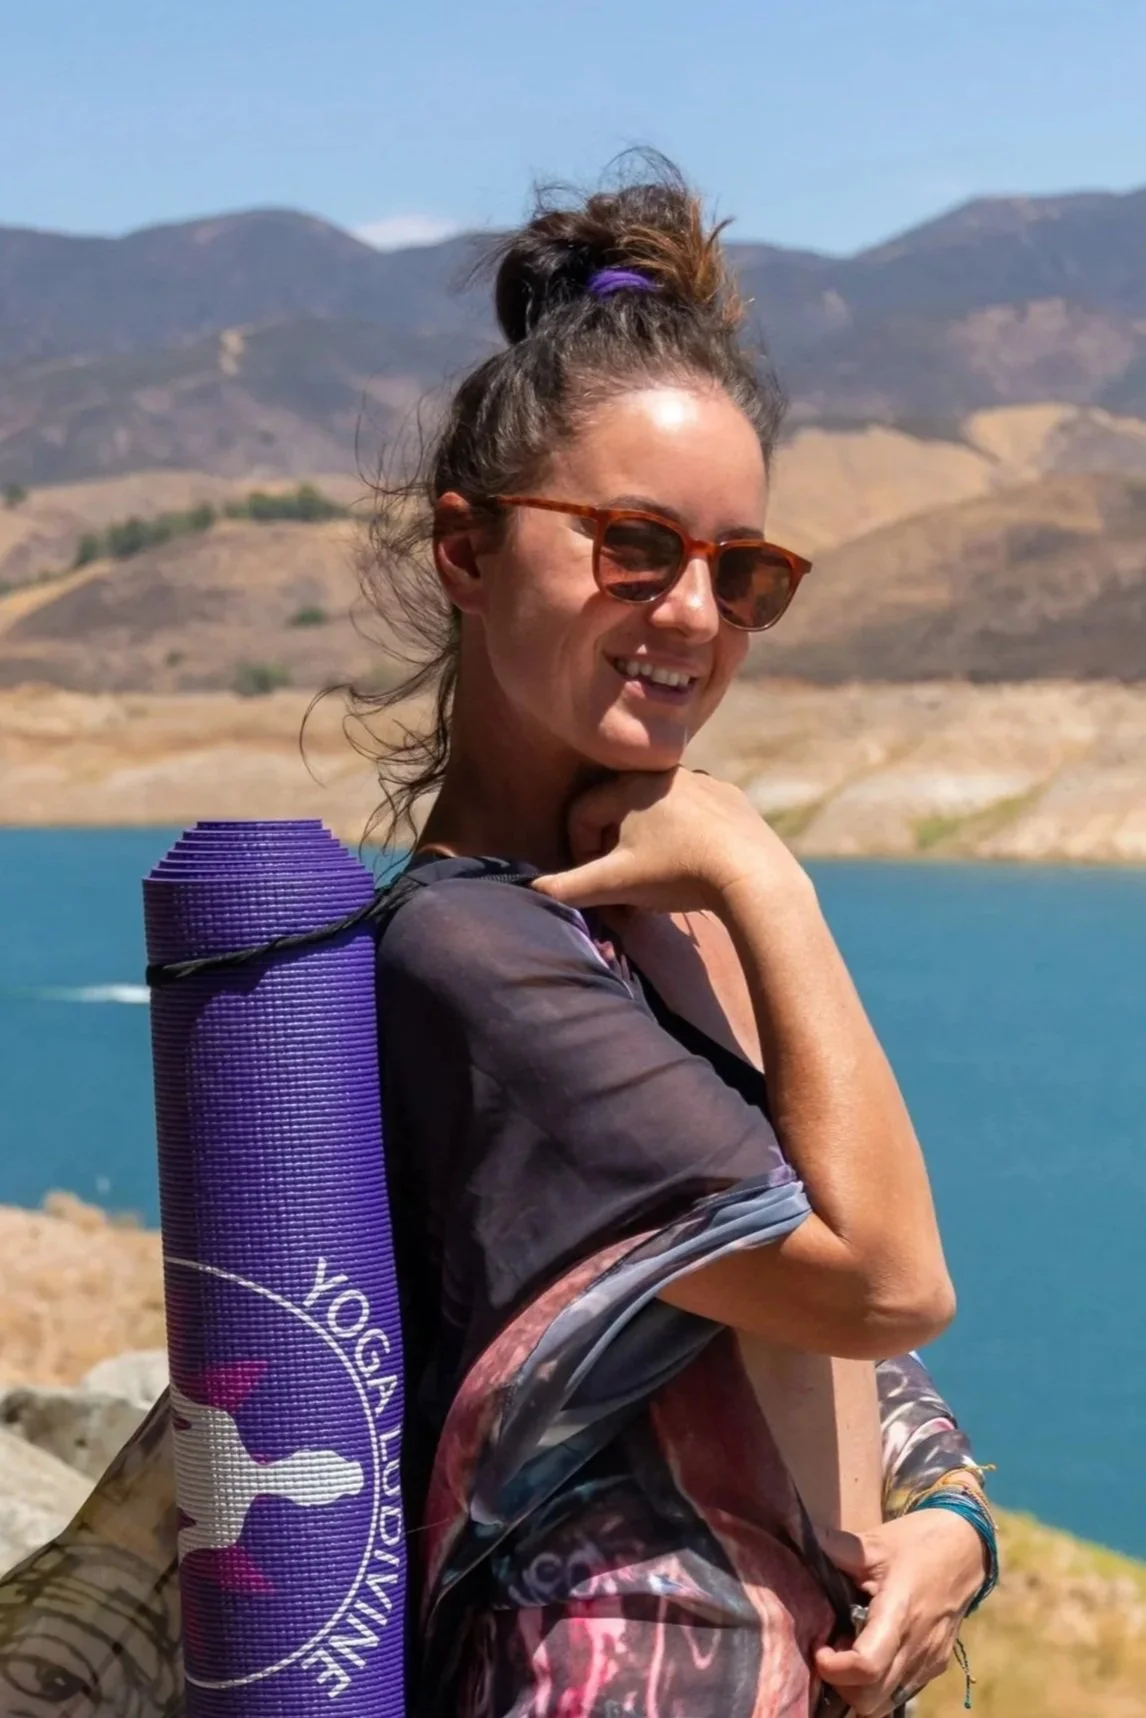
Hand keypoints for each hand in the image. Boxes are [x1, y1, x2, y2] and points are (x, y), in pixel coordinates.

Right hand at [533, 768, 803, 914]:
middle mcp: (664, 774)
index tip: (591, 881)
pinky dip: (685, 836)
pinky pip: (695, 813)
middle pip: (618, 810)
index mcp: (630, 786)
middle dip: (612, 848)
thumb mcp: (616, 884)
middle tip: (621, 884)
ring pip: (657, 810)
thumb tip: (530, 889)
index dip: (578, 850)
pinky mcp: (732, 798)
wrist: (753, 875)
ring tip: (655, 877)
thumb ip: (569, 887)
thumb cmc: (677, 875)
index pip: (582, 812)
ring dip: (647, 841)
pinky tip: (693, 864)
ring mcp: (703, 782)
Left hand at [815, 1511, 986, 1714]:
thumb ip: (835, 1549)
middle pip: (872, 1700)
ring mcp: (929, 1661)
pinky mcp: (935, 1666)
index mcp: (900, 1612)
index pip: (867, 1666)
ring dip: (860, 1688)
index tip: (820, 1647)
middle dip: (842, 1684)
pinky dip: (878, 1684)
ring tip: (850, 1649)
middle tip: (831, 1649)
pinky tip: (870, 1650)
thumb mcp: (875, 1541)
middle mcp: (918, 1646)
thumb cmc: (918, 1542)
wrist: (967, 1548)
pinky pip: (901, 1692)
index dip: (835, 1668)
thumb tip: (796, 1541)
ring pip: (887, 1703)